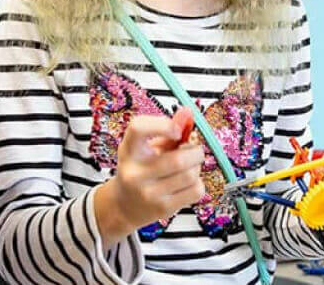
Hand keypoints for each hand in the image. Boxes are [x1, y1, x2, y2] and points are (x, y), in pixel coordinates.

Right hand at [94, 116, 205, 244]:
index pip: (138, 129)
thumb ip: (168, 129)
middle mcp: (135, 173)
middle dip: (195, 151)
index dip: (163, 125)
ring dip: (197, 166)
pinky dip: (198, 182)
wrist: (125, 205)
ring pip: (190, 175)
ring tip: (190, 166)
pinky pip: (195, 191)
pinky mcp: (163, 209)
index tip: (177, 130)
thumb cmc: (140, 169)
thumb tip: (188, 113)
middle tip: (193, 149)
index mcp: (129, 151)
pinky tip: (188, 182)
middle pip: (178, 159)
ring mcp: (148, 193)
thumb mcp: (146, 146)